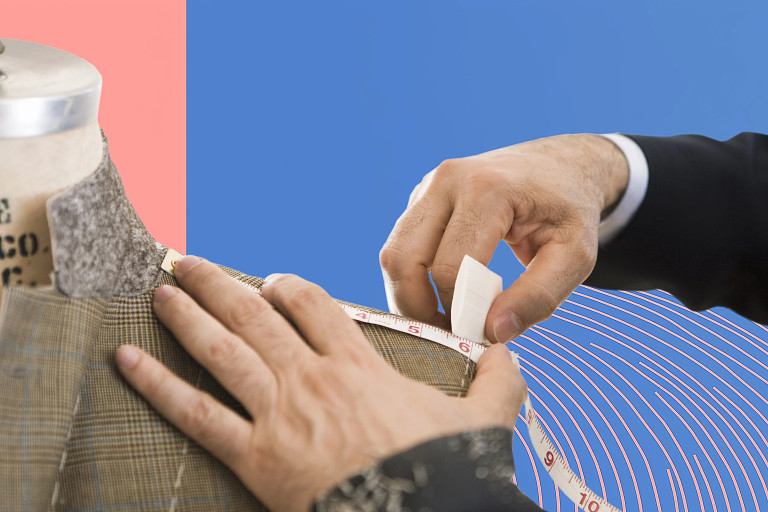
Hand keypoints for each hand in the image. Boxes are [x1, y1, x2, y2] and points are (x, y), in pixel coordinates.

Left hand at [116, 256, 526, 511]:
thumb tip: (512, 352)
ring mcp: (278, 413)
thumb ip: (497, 380)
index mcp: (358, 365)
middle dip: (218, 284)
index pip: (314, 306)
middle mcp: (311, 377)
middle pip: (255, 316)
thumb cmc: (445, 472)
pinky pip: (196, 414)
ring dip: (187, 316)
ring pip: (222, 350)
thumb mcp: (485, 420)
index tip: (271, 282)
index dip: (287, 287)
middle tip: (188, 262)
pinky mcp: (254, 456)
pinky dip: (158, 385)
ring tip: (160, 291)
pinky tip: (126, 361)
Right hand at [380, 134, 628, 342]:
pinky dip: (413, 278)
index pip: (450, 266)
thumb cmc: (570, 210)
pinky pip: (401, 246)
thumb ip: (538, 297)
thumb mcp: (575, 257)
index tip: (479, 337)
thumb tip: (492, 333)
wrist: (559, 166)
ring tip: (441, 321)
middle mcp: (447, 181)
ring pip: (393, 254)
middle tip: (447, 335)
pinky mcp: (421, 198)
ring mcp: (429, 187)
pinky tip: (441, 296)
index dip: (457, 311)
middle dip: (417, 308)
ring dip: (408, 295)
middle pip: (404, 259)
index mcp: (488, 189)